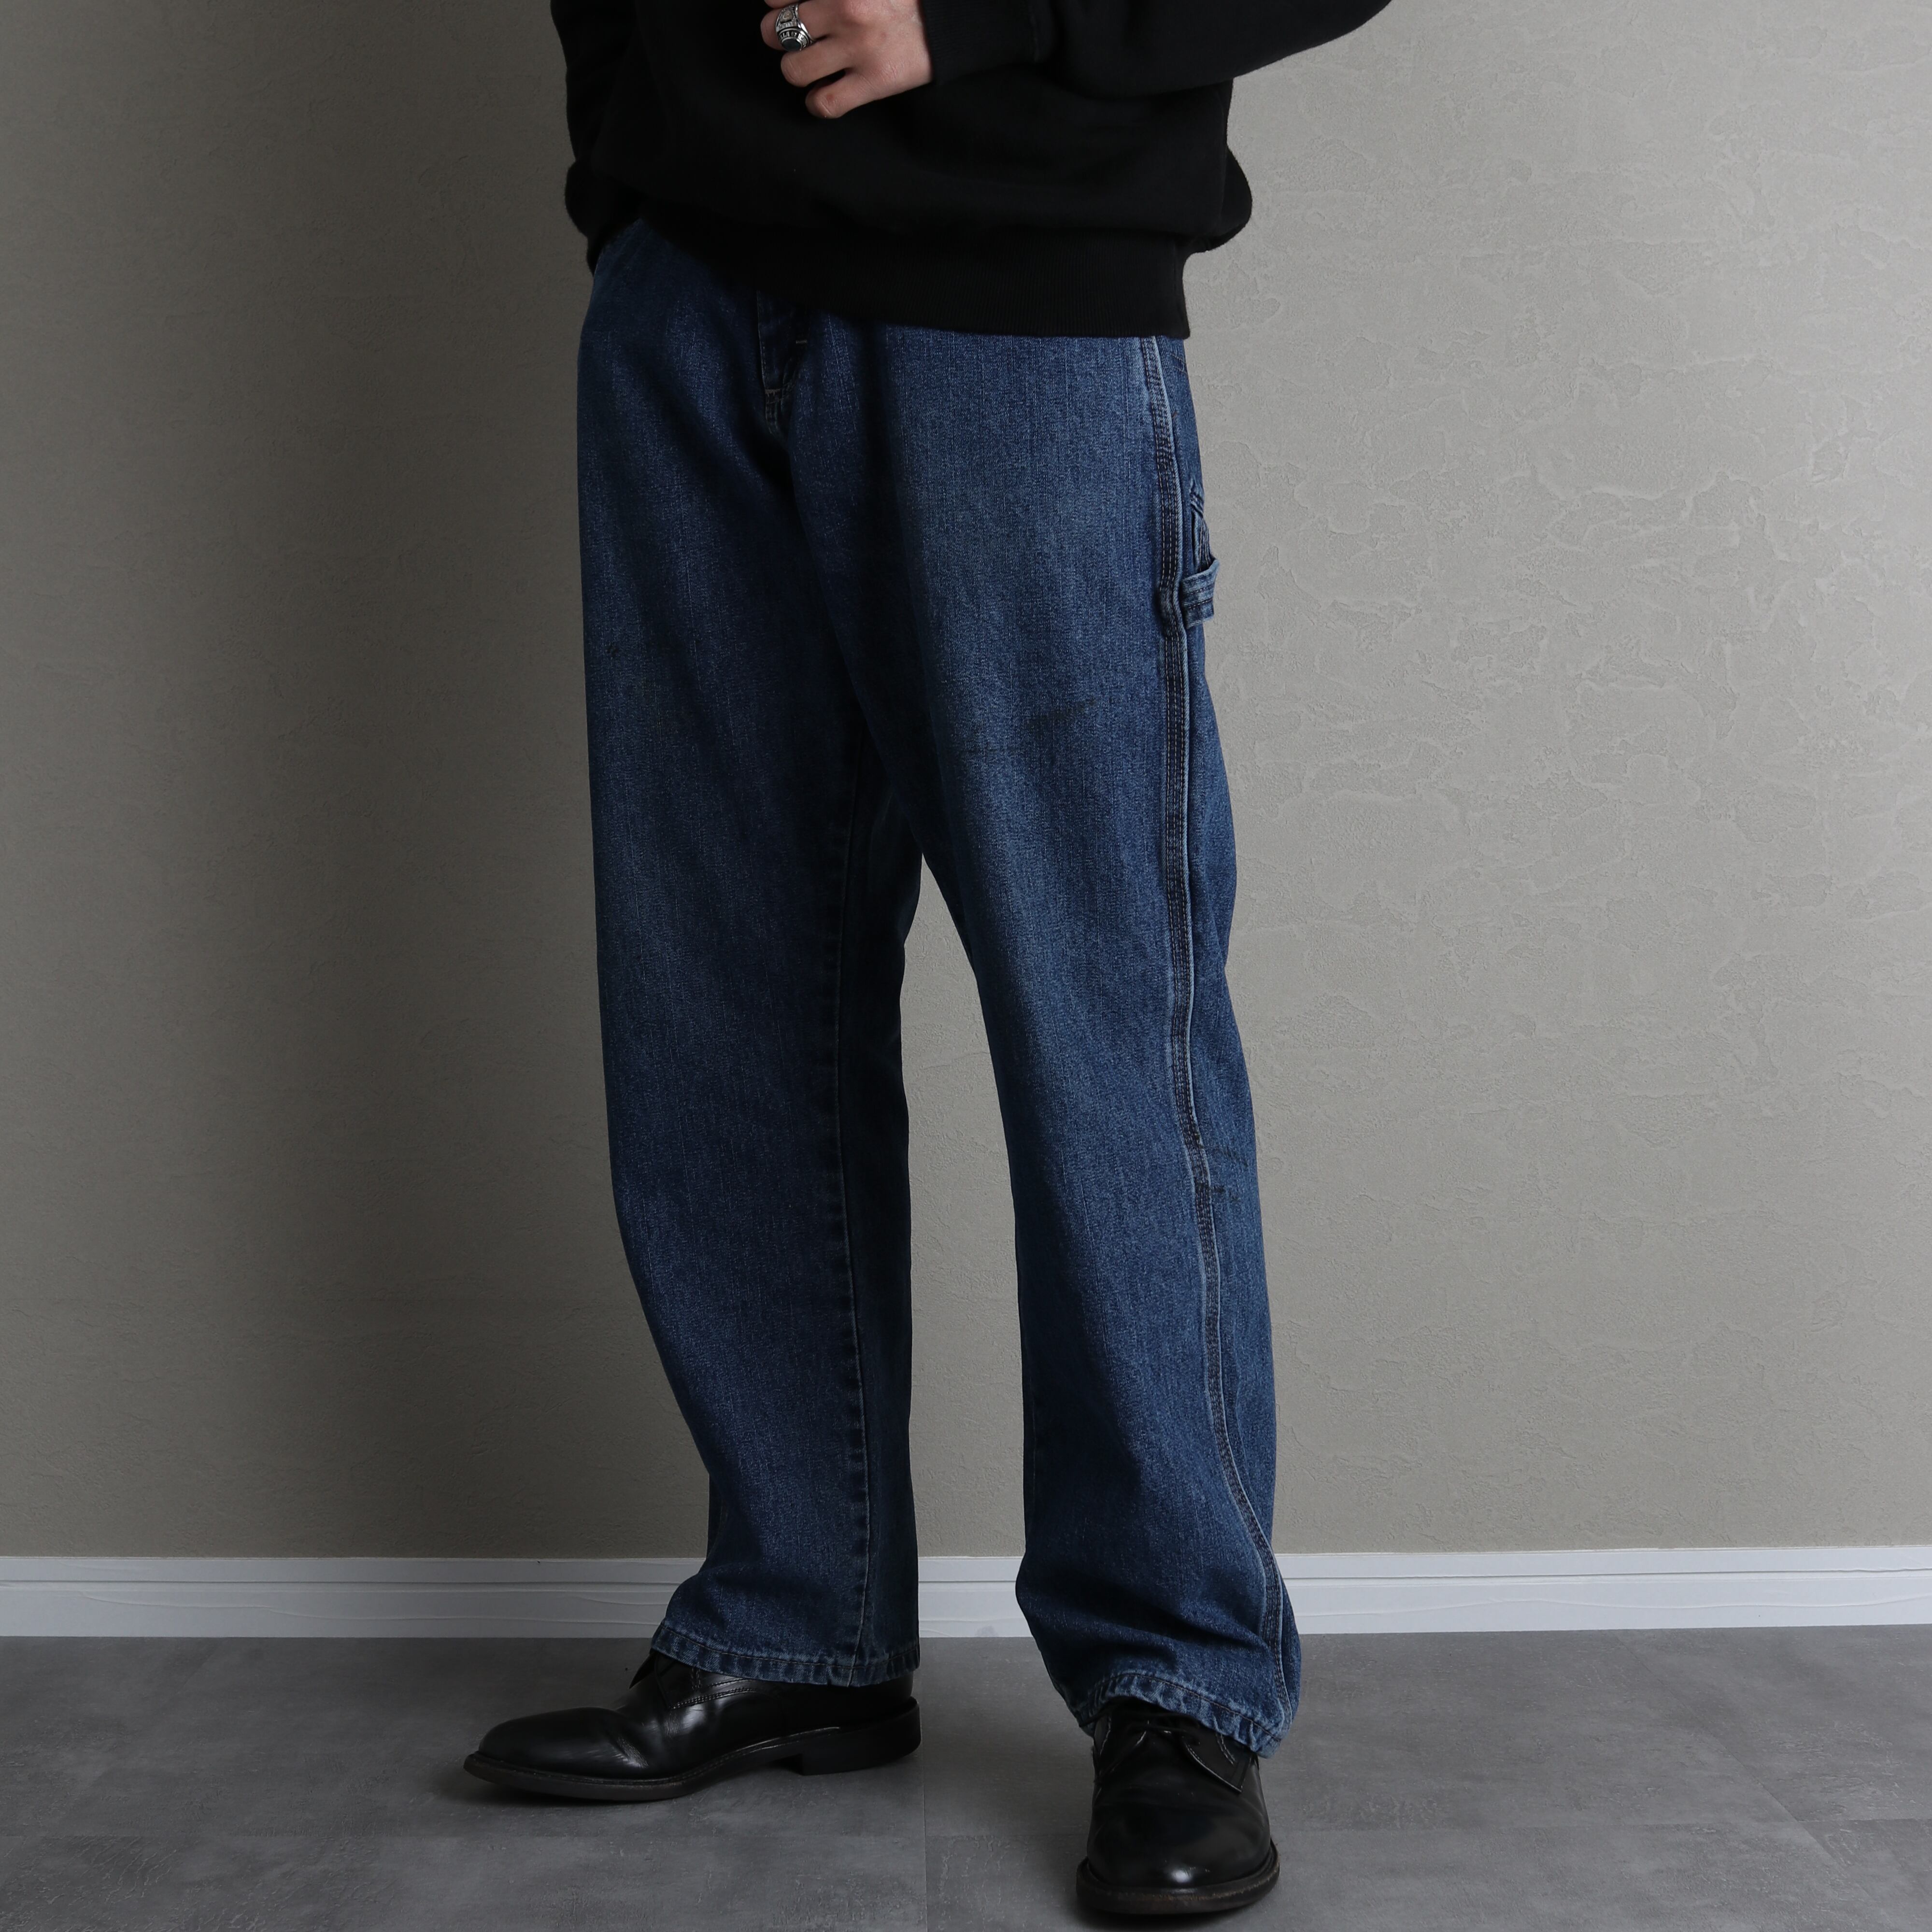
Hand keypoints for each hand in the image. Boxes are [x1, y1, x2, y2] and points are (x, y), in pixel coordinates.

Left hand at [760, 0, 932, 119]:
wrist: (951, 17)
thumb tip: (794, 2)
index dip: (778, 4)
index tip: (788, 8)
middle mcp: (843, 10)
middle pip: (776, 31)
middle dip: (778, 36)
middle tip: (796, 38)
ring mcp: (858, 49)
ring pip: (793, 70)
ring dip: (796, 70)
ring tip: (809, 65)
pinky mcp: (874, 82)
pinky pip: (824, 103)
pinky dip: (817, 103)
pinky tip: (823, 94)